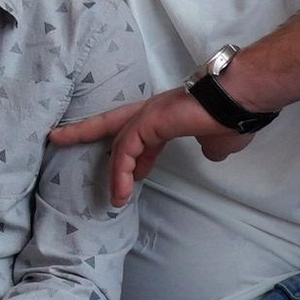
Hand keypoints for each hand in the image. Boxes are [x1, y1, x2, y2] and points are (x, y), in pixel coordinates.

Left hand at [50, 85, 256, 206]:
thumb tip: (211, 154)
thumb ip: (210, 147)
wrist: (241, 98)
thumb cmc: (234, 116)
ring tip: (115, 200)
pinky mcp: (149, 121)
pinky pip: (126, 151)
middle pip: (110, 123)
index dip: (133, 157)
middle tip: (58, 138)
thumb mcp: (219, 140)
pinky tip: (123, 192)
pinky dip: (121, 172)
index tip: (135, 178)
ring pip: (118, 144)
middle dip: (83, 131)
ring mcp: (149, 114)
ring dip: (113, 174)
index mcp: (167, 114)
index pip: (139, 134)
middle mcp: (153, 110)